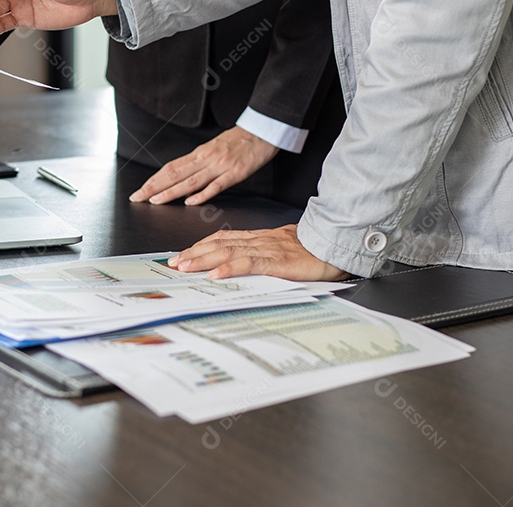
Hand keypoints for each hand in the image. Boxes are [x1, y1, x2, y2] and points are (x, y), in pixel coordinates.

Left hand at [130, 127, 278, 205]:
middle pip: (175, 174)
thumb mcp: (214, 147)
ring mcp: (220, 166)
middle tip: (138, 197)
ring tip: (155, 200)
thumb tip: (181, 177)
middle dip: (154, 187)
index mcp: (200, 153)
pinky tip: (190, 201)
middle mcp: (206, 158)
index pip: (171, 168)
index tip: (140, 190)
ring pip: (191, 181)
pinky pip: (216, 185)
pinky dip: (202, 194)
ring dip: (171, 192)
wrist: (263, 130)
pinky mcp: (235, 173)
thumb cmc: (239, 140)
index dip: (154, 180)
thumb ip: (199, 163)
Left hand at [167, 225, 349, 280]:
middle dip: (193, 253)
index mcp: (261, 238)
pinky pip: (249, 263)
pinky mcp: (277, 260)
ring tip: (184, 267)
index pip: (224, 238)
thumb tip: (248, 266)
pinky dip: (229, 267)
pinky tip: (215, 274)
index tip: (184, 253)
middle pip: (219, 243)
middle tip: (173, 262)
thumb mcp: (286, 251)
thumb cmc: (316, 251)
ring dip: (202, 259)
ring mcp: (267, 249)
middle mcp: (260, 240)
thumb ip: (267, 256)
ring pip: (228, 251)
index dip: (202, 245)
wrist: (338, 246)